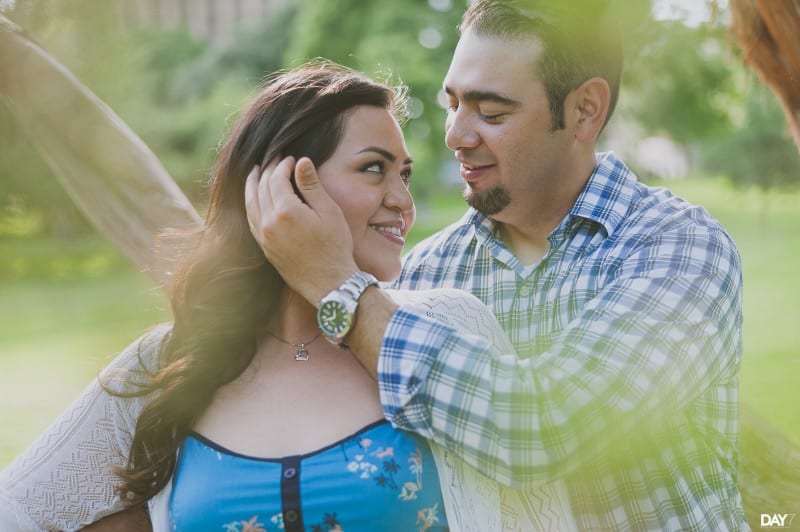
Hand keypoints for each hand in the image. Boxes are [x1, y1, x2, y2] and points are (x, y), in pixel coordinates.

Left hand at [245, 156, 357, 304]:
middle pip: (260, 188)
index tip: (291, 158)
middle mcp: (269, 223)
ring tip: (255, 172)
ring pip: (250, 203)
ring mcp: (264, 237)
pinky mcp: (264, 247)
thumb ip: (312, 186)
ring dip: (252, 185)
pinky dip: (250, 203)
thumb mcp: (329, 212)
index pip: (276, 178)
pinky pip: (251, 219)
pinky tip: (255, 199)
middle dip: (266, 171)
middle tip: (274, 160)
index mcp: (286, 211)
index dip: (282, 165)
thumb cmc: (335, 247)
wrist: (329, 283)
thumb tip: (301, 161)